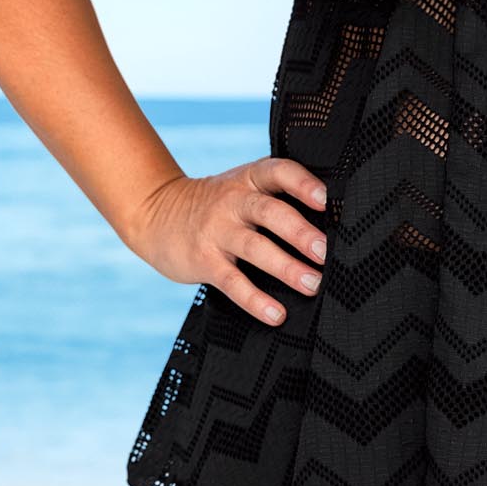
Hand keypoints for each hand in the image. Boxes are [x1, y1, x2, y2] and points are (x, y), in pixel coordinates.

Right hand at [128, 155, 330, 324]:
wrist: (157, 212)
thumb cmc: (217, 204)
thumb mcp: (242, 188)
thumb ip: (275, 198)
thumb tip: (329, 226)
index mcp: (249, 178)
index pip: (279, 172)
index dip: (303, 184)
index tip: (326, 199)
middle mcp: (233, 200)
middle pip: (270, 212)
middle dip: (299, 232)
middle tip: (325, 252)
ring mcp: (217, 230)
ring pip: (255, 248)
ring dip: (286, 267)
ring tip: (313, 284)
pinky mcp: (204, 260)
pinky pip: (233, 282)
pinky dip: (255, 300)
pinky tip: (276, 313)